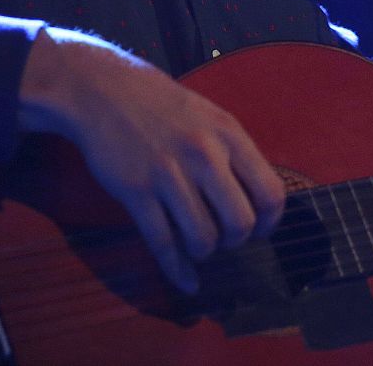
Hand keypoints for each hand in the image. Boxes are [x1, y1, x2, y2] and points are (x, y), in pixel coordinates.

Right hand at [17, 27, 285, 293]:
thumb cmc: (161, 106)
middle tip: (223, 236)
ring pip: (203, 238)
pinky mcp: (136, 191)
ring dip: (204, 251)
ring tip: (197, 242)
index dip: (268, 223)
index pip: (270, 193)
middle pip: (240, 223)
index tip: (258, 230)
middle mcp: (204, 155)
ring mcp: (168, 174)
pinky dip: (178, 270)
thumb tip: (258, 199)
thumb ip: (234, 153)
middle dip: (235, 240)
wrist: (102, 90)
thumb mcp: (209, 116)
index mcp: (228, 134)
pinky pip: (164, 243)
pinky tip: (187, 281)